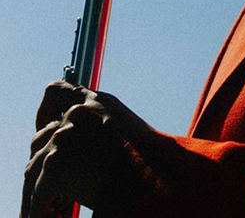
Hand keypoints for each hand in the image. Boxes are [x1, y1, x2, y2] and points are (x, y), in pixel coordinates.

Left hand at [20, 80, 150, 217]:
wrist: (155, 175)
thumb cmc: (152, 159)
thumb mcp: (130, 131)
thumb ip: (104, 128)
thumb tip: (88, 147)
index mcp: (99, 101)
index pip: (56, 92)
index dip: (46, 110)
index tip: (47, 125)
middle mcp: (79, 112)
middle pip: (42, 134)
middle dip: (42, 156)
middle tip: (48, 176)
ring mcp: (65, 136)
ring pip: (36, 162)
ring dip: (40, 183)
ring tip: (48, 201)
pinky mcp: (55, 164)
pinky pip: (38, 188)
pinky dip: (41, 203)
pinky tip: (47, 212)